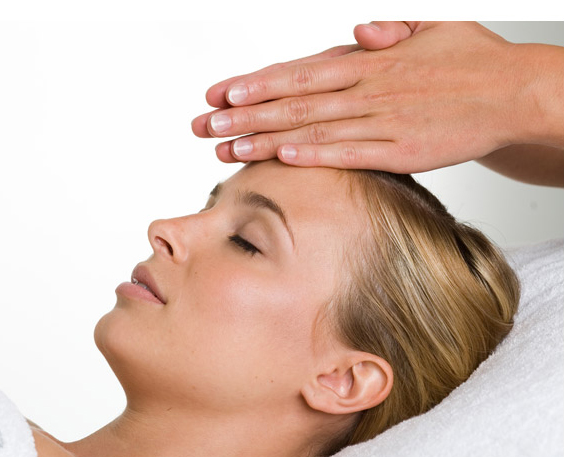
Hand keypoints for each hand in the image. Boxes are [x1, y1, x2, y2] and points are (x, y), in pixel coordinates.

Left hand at [192, 22, 563, 173]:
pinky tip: (279, 159)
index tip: (220, 92)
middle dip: (245, 113)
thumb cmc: (470, 62)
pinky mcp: (403, 150)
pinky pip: (351, 153)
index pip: (300, 71)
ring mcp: (385, 120)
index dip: (257, 82)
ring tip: (225, 148)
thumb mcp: (430, 30)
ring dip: (266, 138)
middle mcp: (370, 88)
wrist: (518, 93)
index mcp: (370, 61)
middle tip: (204, 124)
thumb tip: (356, 31)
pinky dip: (314, 155)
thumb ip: (388, 33)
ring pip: (314, 129)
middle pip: (295, 101)